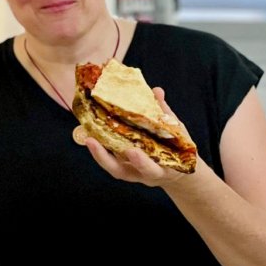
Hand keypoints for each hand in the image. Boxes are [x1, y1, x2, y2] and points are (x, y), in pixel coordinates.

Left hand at [73, 87, 190, 188]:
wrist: (176, 171)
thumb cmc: (178, 150)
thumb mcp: (177, 133)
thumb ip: (165, 114)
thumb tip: (156, 91)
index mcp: (162, 169)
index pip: (152, 170)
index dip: (142, 162)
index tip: (131, 151)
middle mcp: (142, 174)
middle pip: (121, 172)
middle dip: (106, 159)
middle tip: (92, 141)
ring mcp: (131, 172)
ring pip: (112, 168)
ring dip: (98, 154)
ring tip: (87, 137)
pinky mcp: (123, 167)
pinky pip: (110, 162)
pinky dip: (100, 151)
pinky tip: (91, 135)